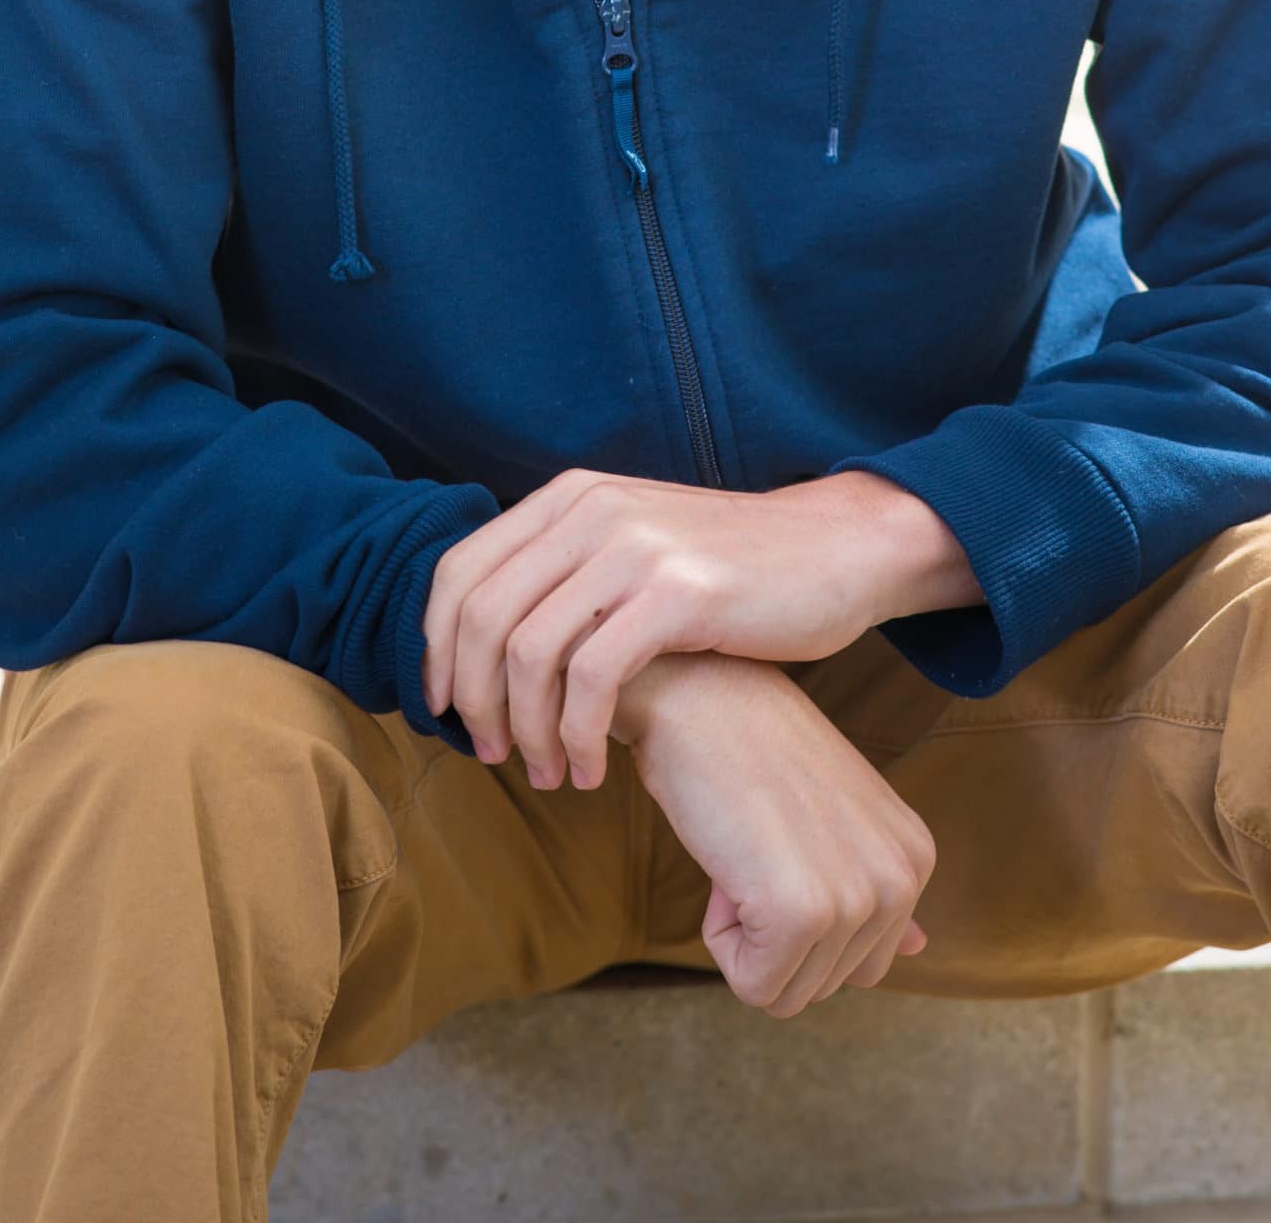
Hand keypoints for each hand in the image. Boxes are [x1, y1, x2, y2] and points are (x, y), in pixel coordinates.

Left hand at [421, 466, 977, 790]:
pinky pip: (592, 678)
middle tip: (492, 756)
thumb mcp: (635, 546)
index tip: (442, 710)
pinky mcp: (678, 592)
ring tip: (547, 774)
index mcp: (570, 497)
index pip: (458, 572)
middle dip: (474, 701)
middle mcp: (591, 510)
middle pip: (480, 617)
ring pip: (528, 653)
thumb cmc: (732, 570)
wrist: (835, 549)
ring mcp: (635, 547)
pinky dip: (577, 736)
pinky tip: (593, 771)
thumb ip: (567, 574)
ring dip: (527, 731)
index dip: (435, 649)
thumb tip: (485, 644)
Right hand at [614, 651, 935, 1017]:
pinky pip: (752, 985)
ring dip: (745, 933)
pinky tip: (727, 862)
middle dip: (772, 935)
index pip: (860, 967)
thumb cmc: (749, 751)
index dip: (797, 918)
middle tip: (756, 845)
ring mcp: (857, 896)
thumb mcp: (835, 818)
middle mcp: (901, 879)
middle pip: (825, 987)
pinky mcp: (801, 911)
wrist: (696, 693)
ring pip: (786, 993)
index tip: (778, 843)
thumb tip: (920, 950)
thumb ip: (879, 890)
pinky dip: (720, 937)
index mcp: (914, 857)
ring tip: (744, 847)